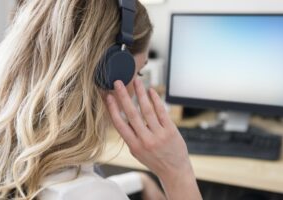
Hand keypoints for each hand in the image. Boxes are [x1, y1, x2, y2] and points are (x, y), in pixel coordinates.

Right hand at [106, 79, 201, 199]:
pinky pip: (162, 112)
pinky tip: (151, 91)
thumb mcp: (137, 152)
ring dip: (141, 93)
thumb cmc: (154, 160)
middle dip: (123, 96)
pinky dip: (156, 100)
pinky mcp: (171, 131)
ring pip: (147, 110)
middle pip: (131, 114)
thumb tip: (124, 116)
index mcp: (133, 146)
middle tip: (118, 82)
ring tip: (137, 81)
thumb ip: (131, 136)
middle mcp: (145, 140)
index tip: (108, 96)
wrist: (174, 171)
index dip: (113, 109)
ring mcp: (159, 135)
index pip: (120, 124)